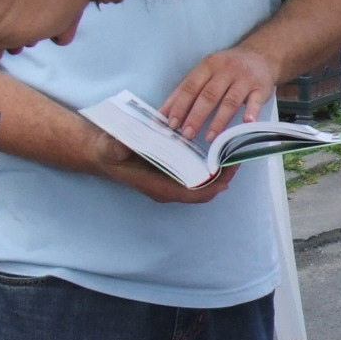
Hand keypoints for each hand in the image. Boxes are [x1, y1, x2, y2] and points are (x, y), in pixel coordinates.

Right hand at [87, 127, 238, 205]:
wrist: (101, 153)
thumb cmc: (108, 151)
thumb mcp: (112, 146)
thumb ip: (120, 147)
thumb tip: (127, 145)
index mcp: (160, 187)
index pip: (197, 194)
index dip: (217, 183)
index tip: (231, 167)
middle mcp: (169, 189)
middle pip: (206, 190)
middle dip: (225, 175)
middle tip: (239, 154)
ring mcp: (171, 183)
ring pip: (204, 184)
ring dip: (221, 171)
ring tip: (234, 151)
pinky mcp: (171, 174)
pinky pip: (197, 175)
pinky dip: (210, 166)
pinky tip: (218, 149)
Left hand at [163, 45, 279, 143]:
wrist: (261, 55)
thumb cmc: (228, 68)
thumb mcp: (206, 72)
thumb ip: (187, 90)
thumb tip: (164, 113)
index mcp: (208, 65)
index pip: (190, 86)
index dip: (180, 105)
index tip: (171, 123)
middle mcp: (226, 70)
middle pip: (208, 95)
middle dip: (196, 116)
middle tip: (187, 134)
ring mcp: (244, 78)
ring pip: (230, 101)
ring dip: (219, 121)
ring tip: (209, 137)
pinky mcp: (261, 87)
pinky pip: (255, 101)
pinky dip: (251, 112)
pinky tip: (246, 122)